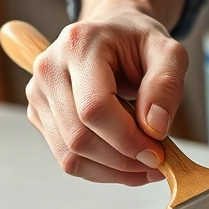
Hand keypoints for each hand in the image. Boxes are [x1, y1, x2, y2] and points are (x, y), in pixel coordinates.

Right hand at [25, 7, 187, 185]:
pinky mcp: (40, 116)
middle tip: (157, 162)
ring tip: (145, 165)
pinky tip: (126, 162)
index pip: (94, 109)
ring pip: (71, 156)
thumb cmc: (138, 43)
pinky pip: (69, 159)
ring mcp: (39, 95)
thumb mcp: (169, 53)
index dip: (128, 139)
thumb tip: (155, 128)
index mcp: (79, 46)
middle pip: (79, 138)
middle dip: (123, 160)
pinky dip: (102, 170)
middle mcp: (50, 69)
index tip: (158, 153)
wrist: (113, 37)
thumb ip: (166, 86)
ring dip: (114, 171)